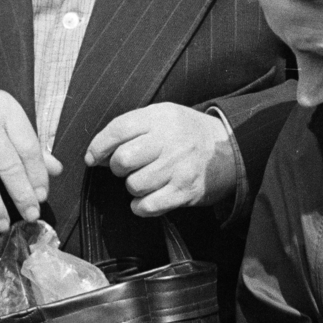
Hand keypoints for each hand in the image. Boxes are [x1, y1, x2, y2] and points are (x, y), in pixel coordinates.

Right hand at [0, 79, 60, 232]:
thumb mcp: (1, 115)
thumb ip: (27, 141)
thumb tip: (56, 169)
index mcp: (5, 108)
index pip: (29, 147)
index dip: (38, 176)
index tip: (42, 196)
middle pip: (8, 165)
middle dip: (22, 195)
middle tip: (30, 216)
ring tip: (2, 225)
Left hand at [85, 104, 236, 216]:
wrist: (228, 149)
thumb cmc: (185, 133)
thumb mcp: (161, 117)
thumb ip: (130, 129)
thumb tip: (96, 156)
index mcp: (160, 118)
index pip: (119, 129)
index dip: (99, 146)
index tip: (93, 157)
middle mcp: (170, 141)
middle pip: (123, 160)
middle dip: (118, 167)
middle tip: (128, 167)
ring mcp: (179, 168)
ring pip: (134, 185)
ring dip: (133, 186)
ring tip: (145, 179)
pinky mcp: (185, 192)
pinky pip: (148, 206)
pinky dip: (141, 206)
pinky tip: (147, 198)